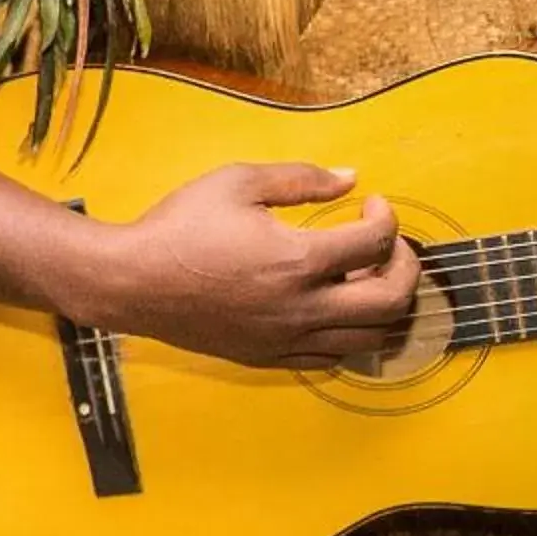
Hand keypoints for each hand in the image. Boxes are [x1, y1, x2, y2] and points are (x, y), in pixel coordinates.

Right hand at [75, 161, 419, 368]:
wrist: (130, 281)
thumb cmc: (179, 227)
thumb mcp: (237, 182)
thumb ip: (301, 178)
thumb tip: (350, 178)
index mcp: (298, 260)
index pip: (376, 242)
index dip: (387, 216)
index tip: (373, 203)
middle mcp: (301, 308)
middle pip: (391, 300)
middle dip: (405, 267)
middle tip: (391, 246)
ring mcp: (286, 339)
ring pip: (370, 338)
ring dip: (385, 305)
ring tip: (370, 278)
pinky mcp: (269, 356)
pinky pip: (332, 357)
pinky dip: (350, 333)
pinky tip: (337, 308)